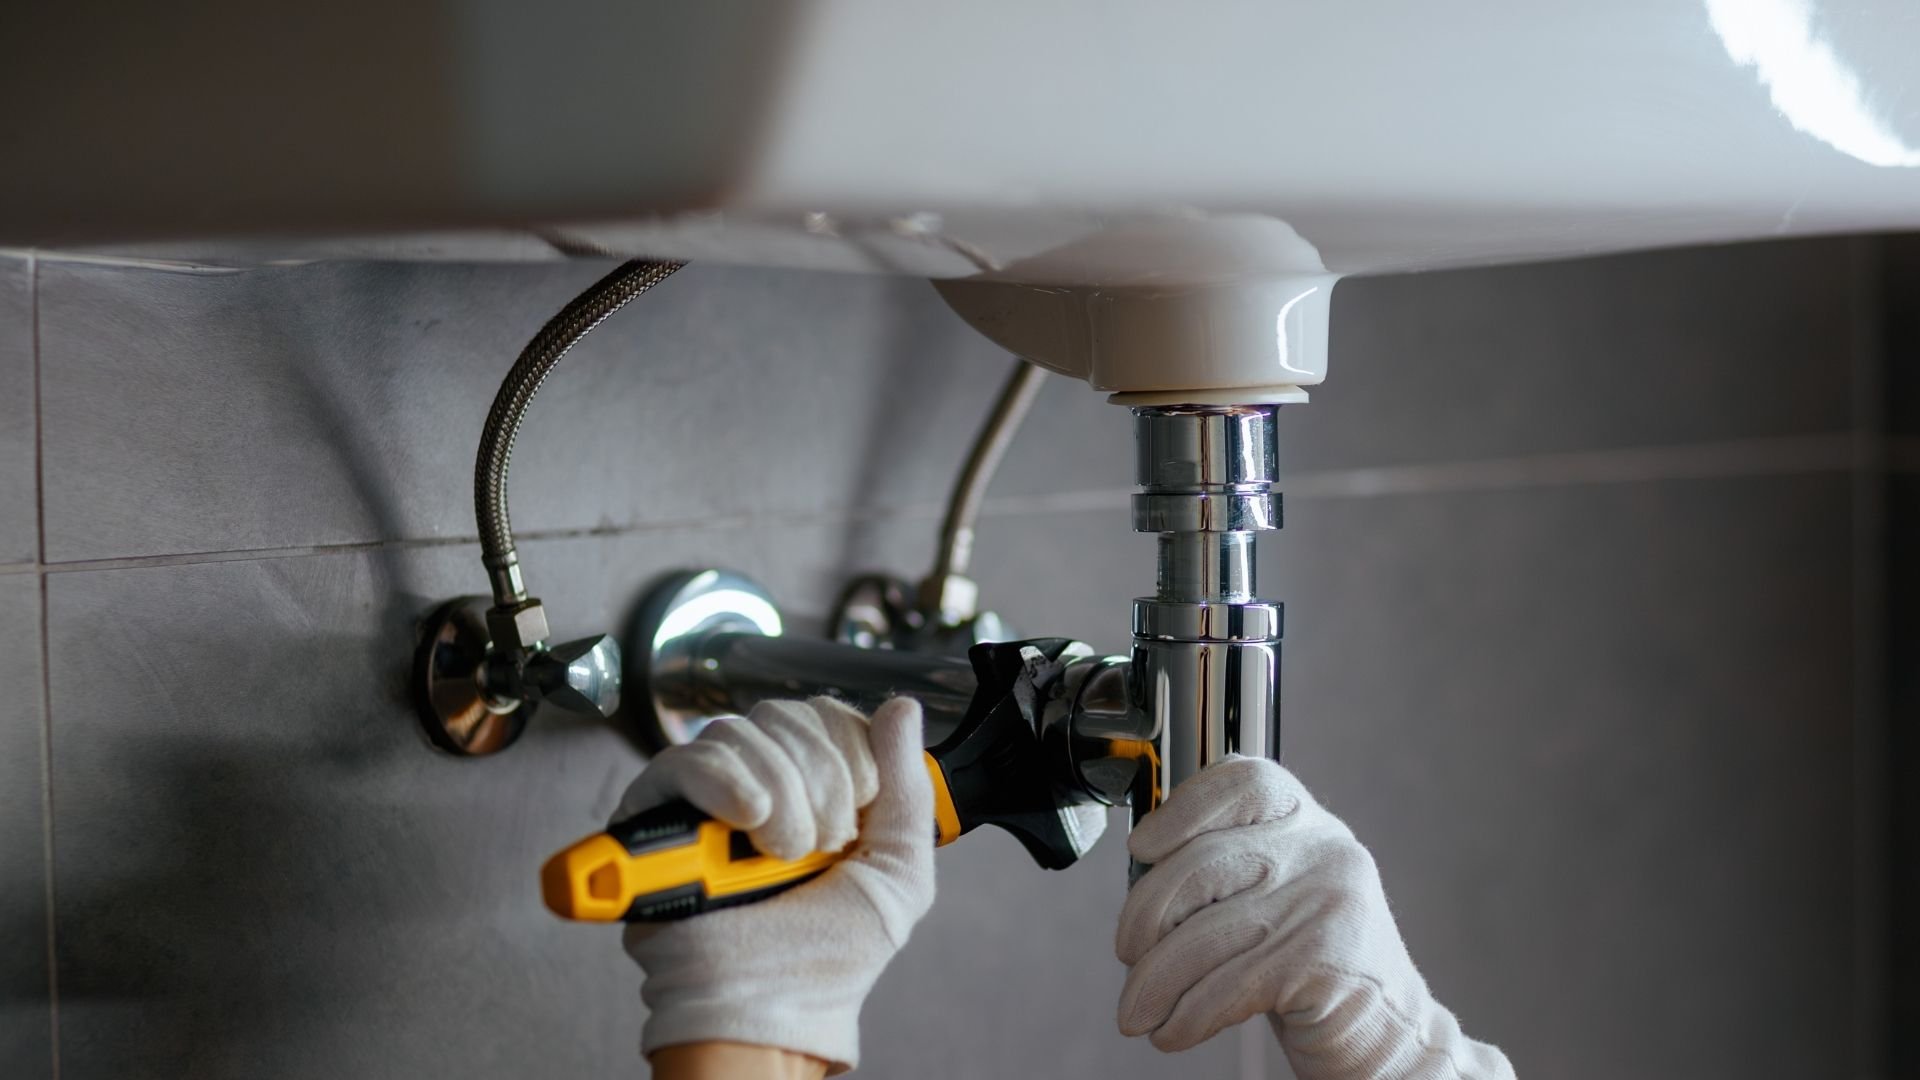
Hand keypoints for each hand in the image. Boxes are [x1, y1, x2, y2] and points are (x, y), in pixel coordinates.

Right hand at [617, 697, 934, 1074]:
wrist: (771, 1006)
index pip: (828, 715)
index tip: (858, 814)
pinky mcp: (655, 816)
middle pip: (787, 716)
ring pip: (740, 732)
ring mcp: (705, 798)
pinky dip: (724, 784)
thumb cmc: (828, 955)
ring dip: (778, 796)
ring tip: (779, 855)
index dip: (851, 754)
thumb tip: (901, 709)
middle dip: (821, 782)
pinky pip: (684, 760)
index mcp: (815, 788)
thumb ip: (908, 784)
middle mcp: (759, 782)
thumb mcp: (898, 869)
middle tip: (821, 846)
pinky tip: (747, 819)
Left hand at [1115, 756, 1514, 1079]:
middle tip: (1128, 954)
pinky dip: (1188, 1015)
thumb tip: (1138, 876)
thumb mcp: (1275, 890)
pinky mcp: (1324, 962)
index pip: (1240, 781)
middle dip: (1146, 916)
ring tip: (1138, 1011)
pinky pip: (1228, 986)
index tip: (1142, 848)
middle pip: (1202, 864)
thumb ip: (1223, 865)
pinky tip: (1174, 1030)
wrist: (1390, 1030)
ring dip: (1155, 982)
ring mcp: (1327, 902)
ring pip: (1205, 934)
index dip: (1181, 808)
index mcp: (1306, 819)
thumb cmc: (1312, 960)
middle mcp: (1323, 849)